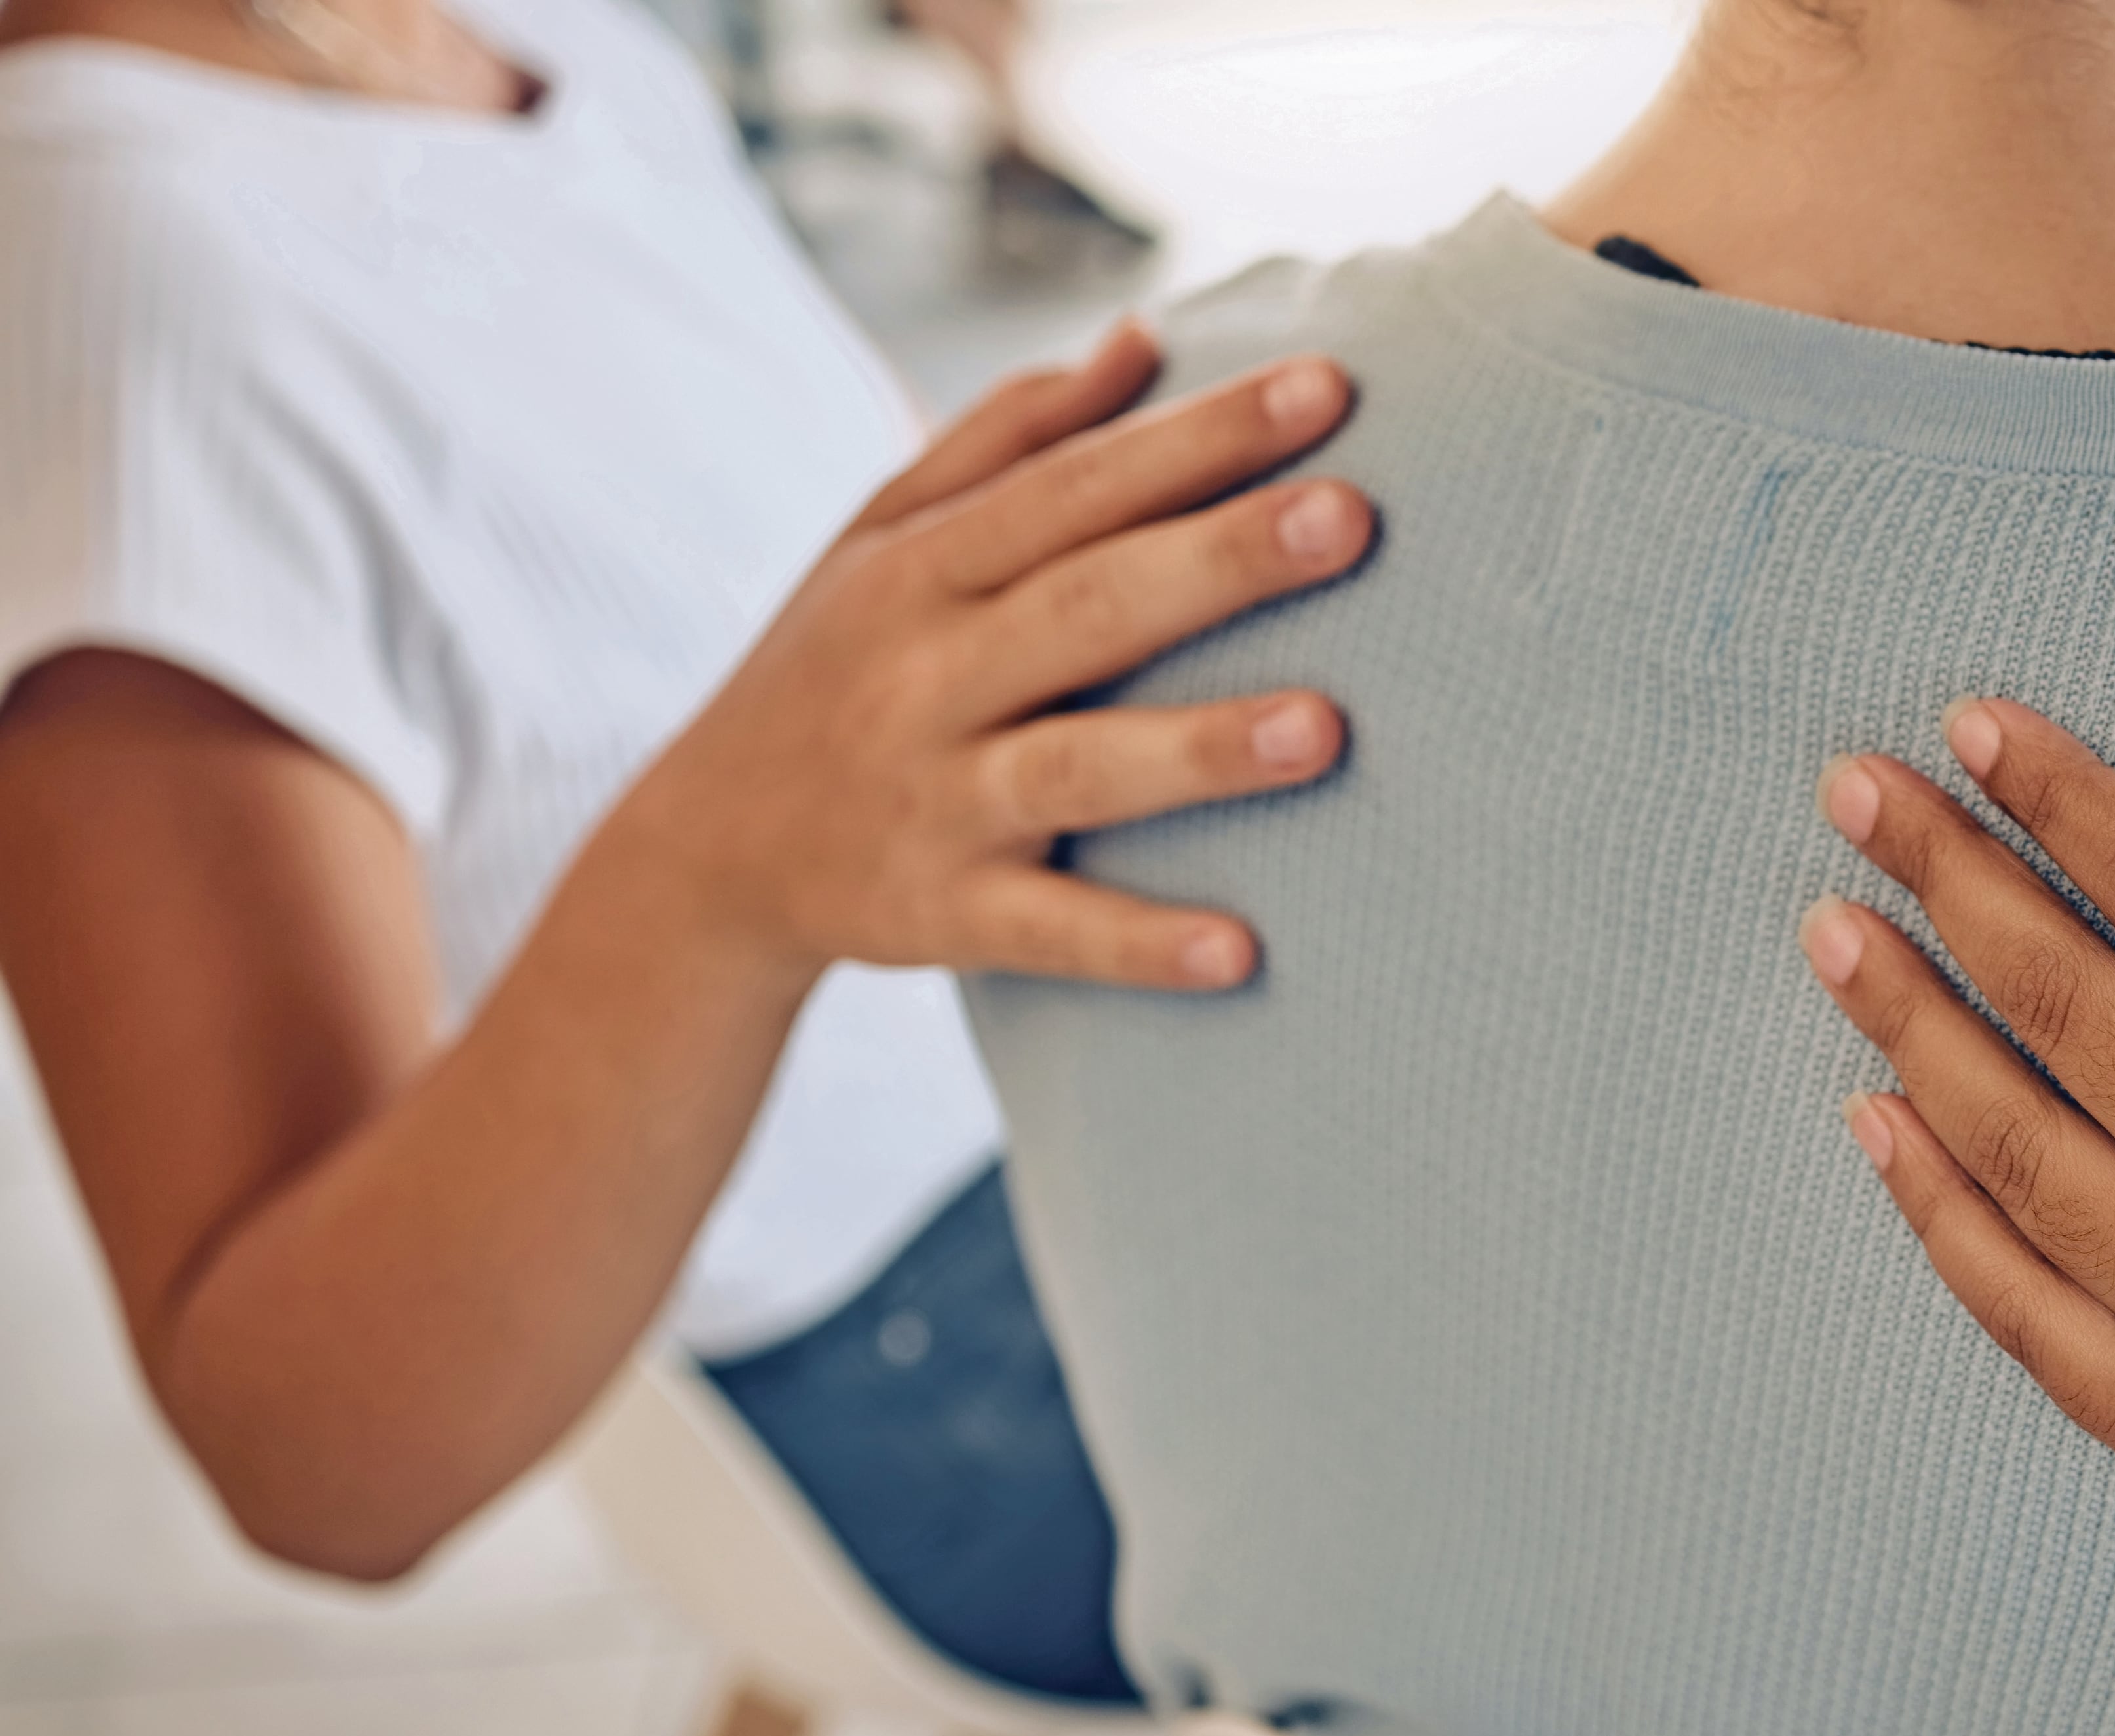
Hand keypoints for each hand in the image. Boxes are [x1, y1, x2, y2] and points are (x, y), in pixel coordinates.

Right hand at [595, 321, 1371, 991]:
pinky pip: (1047, 933)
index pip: (1078, 484)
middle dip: (1219, 558)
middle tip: (1351, 515)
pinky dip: (1137, 944)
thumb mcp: (883, 535)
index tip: (1329, 385)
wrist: (699, 856)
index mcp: (925, 564)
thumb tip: (1142, 338)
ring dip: (1200, 751)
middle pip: (1087, 603)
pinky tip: (1240, 954)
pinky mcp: (939, 915)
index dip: (1199, 433)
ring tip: (1328, 728)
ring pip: (1077, 768)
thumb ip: (1011, 436)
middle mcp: (925, 671)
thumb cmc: (836, 664)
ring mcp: (934, 799)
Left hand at [1796, 655, 2114, 1735]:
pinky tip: (1881, 1138)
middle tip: (1849, 790)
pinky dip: (1942, 1223)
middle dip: (1949, 882)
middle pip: (2073, 1005)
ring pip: (2022, 1151)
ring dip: (1913, 1029)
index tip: (1976, 728)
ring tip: (1830, 933)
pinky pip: (2033, 1320)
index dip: (2070, 803)